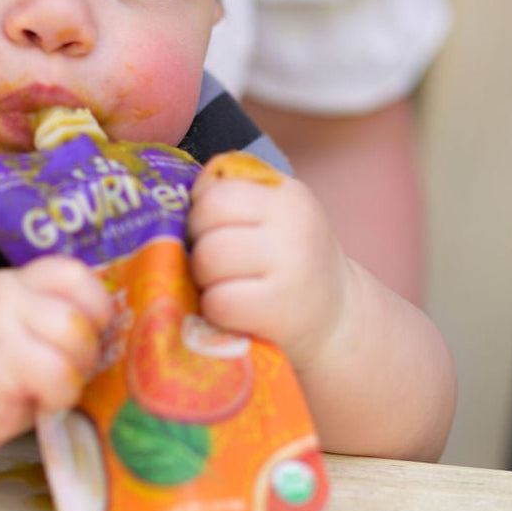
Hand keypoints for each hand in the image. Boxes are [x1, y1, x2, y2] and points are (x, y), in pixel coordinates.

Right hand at [0, 256, 111, 453]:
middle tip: (72, 371)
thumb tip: (99, 332)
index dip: (95, 301)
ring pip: (75, 338)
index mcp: (12, 284)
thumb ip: (42, 318)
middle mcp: (9, 296)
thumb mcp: (4, 326)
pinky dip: (62, 396)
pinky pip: (60, 375)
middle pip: (80, 310)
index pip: (70, 271)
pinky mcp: (7, 363)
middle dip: (89, 347)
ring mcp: (6, 326)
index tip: (93, 329)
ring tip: (55, 388)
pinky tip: (43, 403)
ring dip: (76, 372)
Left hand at [187, 160, 351, 369]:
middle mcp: (292, 225)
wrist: (337, 319)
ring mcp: (289, 267)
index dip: (201, 213)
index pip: (217, 191)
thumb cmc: (287, 262)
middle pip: (205, 221)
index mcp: (285, 195)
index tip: (212, 232)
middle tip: (212, 262)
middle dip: (198, 243)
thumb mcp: (272, 217)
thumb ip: (230, 196)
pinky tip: (232, 310)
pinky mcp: (279, 310)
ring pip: (207, 259)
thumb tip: (174, 195)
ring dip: (203, 277)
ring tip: (222, 284)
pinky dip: (214, 309)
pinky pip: (218, 301)